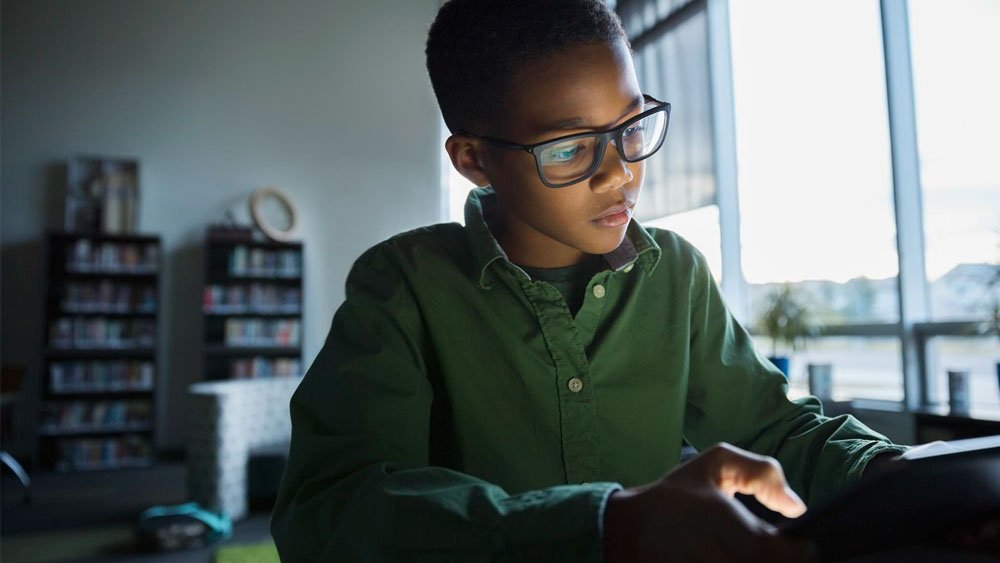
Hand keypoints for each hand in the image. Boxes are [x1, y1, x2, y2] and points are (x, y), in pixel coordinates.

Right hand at [603, 443, 817, 562]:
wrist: (625, 530)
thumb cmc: (675, 495)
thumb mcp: (715, 465)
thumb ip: (760, 474)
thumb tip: (796, 506)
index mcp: (725, 523)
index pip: (778, 551)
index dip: (796, 552)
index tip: (800, 546)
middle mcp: (716, 554)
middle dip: (781, 561)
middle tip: (781, 553)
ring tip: (757, 554)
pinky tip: (739, 559)